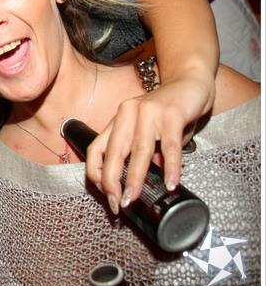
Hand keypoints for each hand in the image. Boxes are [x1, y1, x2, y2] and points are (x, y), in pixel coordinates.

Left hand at [85, 75, 212, 213]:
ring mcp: (148, 112)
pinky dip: (170, 167)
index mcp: (118, 120)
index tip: (105, 193)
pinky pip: (169, 145)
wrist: (190, 81)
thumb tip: (143, 181)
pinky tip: (171, 182)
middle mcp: (128, 114)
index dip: (96, 172)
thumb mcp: (149, 131)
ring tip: (132, 198)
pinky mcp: (171, 113)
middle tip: (116, 203)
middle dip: (112, 181)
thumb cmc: (168, 110)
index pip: (96, 148)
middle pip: (113, 152)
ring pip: (138, 151)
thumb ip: (145, 153)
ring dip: (134, 178)